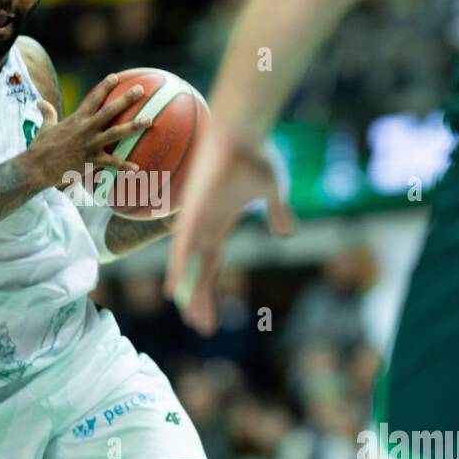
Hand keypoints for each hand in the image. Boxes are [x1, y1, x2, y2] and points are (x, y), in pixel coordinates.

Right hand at [17, 73, 150, 189]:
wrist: (36, 167)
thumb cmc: (40, 148)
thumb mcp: (45, 127)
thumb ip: (47, 113)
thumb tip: (40, 102)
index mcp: (76, 119)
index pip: (93, 98)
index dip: (105, 86)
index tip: (116, 77)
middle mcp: (85, 128)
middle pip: (109, 110)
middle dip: (126, 99)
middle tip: (141, 90)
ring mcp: (89, 144)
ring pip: (116, 133)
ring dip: (133, 126)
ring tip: (149, 121)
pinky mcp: (90, 161)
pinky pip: (111, 163)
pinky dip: (124, 166)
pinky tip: (137, 168)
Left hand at [163, 127, 293, 334]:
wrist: (240, 130)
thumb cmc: (254, 154)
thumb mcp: (274, 191)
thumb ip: (278, 214)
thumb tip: (285, 235)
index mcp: (220, 223)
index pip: (213, 264)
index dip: (211, 288)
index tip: (210, 311)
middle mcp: (204, 226)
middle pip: (201, 271)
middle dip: (200, 299)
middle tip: (201, 327)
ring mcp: (197, 219)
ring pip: (191, 265)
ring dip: (191, 293)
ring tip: (190, 319)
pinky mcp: (194, 211)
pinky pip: (184, 246)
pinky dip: (180, 269)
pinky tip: (173, 291)